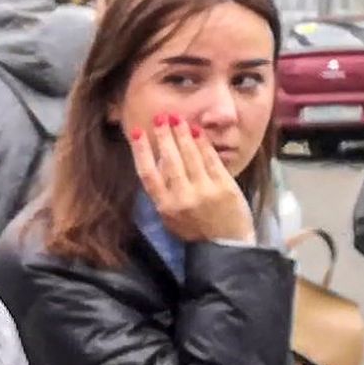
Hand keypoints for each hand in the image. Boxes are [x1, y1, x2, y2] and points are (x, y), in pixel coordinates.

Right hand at [130, 114, 254, 243]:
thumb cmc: (196, 231)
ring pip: (190, 157)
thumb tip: (159, 163)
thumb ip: (164, 193)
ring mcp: (205, 191)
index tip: (136, 133)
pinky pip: (211, 161)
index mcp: (165, 207)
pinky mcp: (224, 187)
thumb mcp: (171, 218)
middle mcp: (183, 198)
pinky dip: (203, 144)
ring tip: (177, 119)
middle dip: (164, 136)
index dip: (142, 152)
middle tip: (161, 118)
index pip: (148, 174)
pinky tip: (196, 132)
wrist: (227, 247)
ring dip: (182, 135)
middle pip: (170, 161)